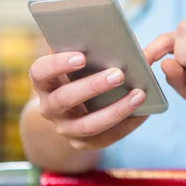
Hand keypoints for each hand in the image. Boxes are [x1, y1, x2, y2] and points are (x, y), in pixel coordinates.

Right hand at [29, 51, 151, 150]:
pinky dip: (126, 125)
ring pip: (88, 125)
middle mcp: (49, 107)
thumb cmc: (83, 74)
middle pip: (65, 99)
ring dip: (115, 110)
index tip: (81, 57)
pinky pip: (105, 138)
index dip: (58, 64)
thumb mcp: (85, 61)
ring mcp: (64, 128)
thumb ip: (104, 49)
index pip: (40, 72)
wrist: (72, 109)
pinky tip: (143, 112)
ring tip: (139, 95)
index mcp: (44, 82)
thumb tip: (145, 42)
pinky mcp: (81, 143)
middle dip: (93, 86)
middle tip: (119, 74)